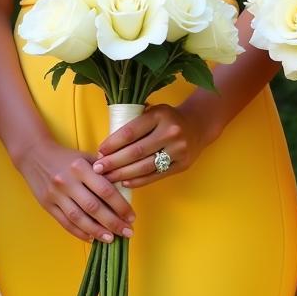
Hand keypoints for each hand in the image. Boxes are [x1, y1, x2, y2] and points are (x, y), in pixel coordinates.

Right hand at [17, 139, 134, 243]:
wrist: (33, 155)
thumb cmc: (65, 157)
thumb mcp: (85, 157)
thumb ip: (103, 172)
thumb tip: (124, 192)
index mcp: (80, 167)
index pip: (105, 190)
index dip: (121, 206)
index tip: (131, 217)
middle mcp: (67, 182)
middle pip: (93, 207)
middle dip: (113, 223)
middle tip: (127, 232)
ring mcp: (55, 195)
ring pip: (78, 218)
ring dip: (96, 231)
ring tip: (110, 239)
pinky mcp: (46, 204)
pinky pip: (64, 222)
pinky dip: (78, 232)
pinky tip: (91, 238)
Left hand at [93, 104, 211, 188]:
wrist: (198, 125)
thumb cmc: (165, 120)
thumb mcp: (151, 112)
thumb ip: (132, 124)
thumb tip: (104, 148)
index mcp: (159, 115)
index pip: (130, 132)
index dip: (112, 144)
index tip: (99, 152)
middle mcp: (171, 132)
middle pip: (135, 151)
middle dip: (113, 162)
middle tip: (97, 169)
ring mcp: (179, 149)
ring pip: (144, 166)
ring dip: (122, 174)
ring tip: (107, 178)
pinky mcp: (183, 164)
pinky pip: (155, 175)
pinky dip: (138, 181)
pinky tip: (124, 182)